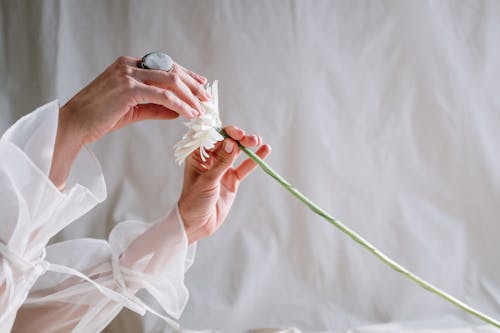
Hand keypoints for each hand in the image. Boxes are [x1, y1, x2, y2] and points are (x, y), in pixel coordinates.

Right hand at [50, 56, 208, 188]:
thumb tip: (179, 111)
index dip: (186, 75)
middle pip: (172, 69)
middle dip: (193, 84)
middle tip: (208, 98)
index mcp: (130, 64)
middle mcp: (130, 64)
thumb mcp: (134, 109)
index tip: (201, 86)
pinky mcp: (129, 88)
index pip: (165, 65)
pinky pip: (163, 96)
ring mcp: (129, 74)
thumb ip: (157, 107)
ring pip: (171, 80)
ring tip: (202, 109)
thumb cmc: (101, 117)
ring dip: (190, 95)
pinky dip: (180, 105)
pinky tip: (190, 114)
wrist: (75, 124)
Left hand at [178, 126, 271, 243]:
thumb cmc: (194, 201)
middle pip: (227, 142)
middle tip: (250, 139)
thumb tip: (232, 143)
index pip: (213, 138)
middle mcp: (211, 159)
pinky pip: (245, 167)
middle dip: (239, 138)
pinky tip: (265, 150)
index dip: (226, 133)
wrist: (197, 224)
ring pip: (237, 152)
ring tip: (258, 141)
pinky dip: (254, 159)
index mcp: (198, 155)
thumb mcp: (207, 180)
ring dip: (247, 145)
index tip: (237, 134)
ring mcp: (222, 169)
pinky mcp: (232, 180)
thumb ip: (221, 162)